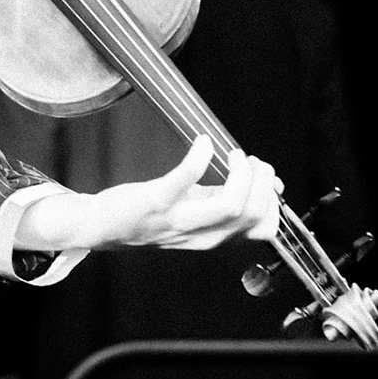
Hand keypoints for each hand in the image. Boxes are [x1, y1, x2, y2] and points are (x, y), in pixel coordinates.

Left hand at [90, 135, 282, 249]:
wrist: (105, 226)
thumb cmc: (152, 217)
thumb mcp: (196, 216)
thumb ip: (227, 202)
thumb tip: (265, 184)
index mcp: (215, 236)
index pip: (262, 227)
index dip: (272, 198)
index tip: (265, 176)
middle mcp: (201, 234)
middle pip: (252, 213)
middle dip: (261, 180)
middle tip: (249, 161)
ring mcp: (180, 220)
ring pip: (231, 205)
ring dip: (242, 173)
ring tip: (234, 155)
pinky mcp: (158, 201)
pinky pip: (187, 178)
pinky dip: (201, 155)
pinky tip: (202, 142)